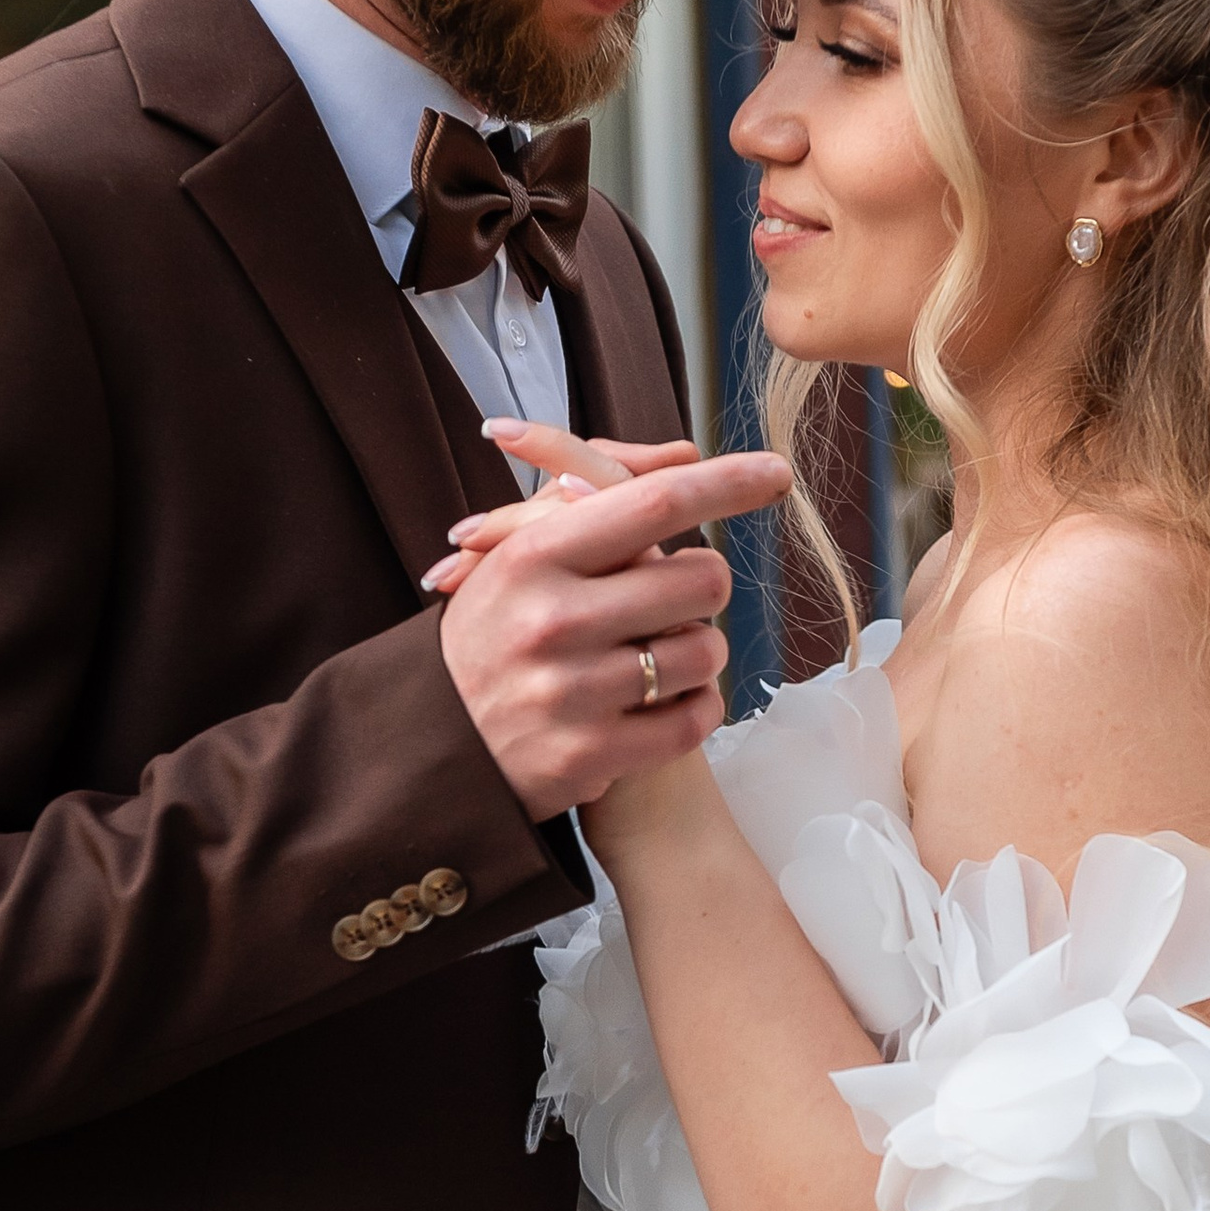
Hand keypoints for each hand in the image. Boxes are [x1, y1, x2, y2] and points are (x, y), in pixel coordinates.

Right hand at [433, 446, 787, 819]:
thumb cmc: (492, 633)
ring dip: (699, 650)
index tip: (777, 472)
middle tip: (673, 597)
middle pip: (701, 579)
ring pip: (705, 651)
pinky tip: (664, 699)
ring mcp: (574, 692)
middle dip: (702, 585)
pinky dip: (696, 706)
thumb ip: (588, 501)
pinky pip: (695, 718)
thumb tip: (684, 455)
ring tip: (657, 655)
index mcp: (533, 556)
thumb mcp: (513, 553)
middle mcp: (553, 620)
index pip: (653, 503)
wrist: (432, 746)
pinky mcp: (592, 756)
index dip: (726, 482)